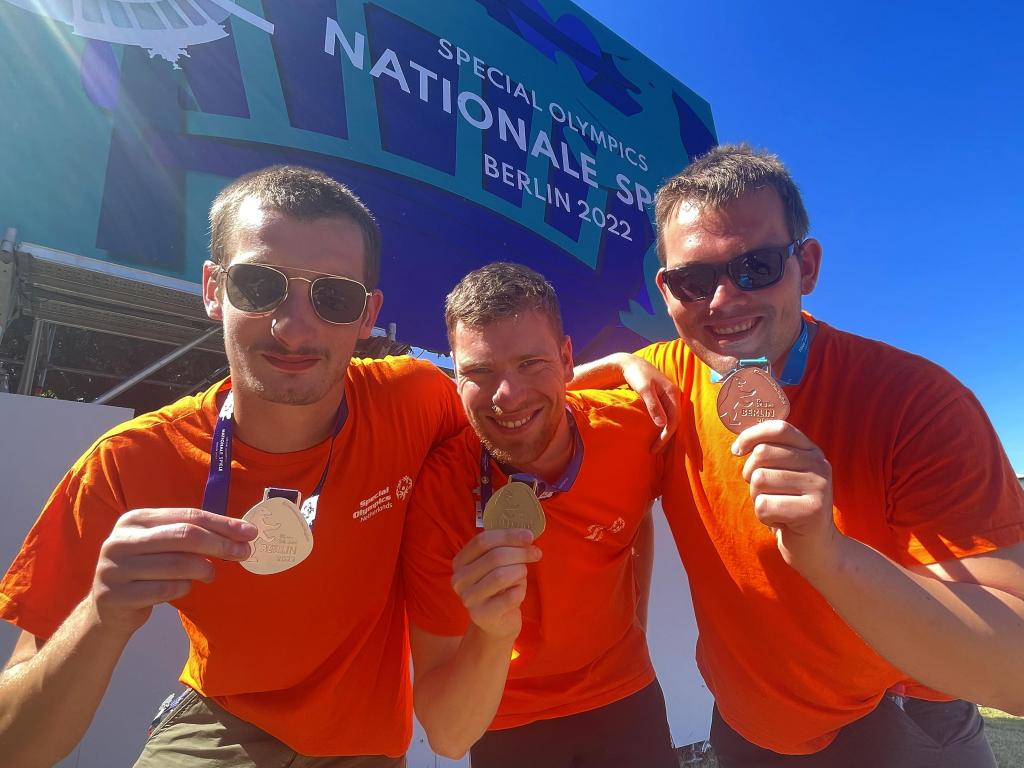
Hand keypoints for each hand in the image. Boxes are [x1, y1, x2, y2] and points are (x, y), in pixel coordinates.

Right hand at [90, 508, 256, 633]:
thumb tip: (241, 534)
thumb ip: (193, 535)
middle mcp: (121, 539)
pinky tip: (185, 588)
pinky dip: (183, 588)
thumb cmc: (147, 571)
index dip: (222, 524)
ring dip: (204, 570)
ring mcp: (114, 568)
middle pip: (184, 536)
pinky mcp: (114, 595)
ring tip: (210, 574)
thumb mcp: (162, 546)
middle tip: (243, 553)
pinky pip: (165, 589)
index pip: (188, 516)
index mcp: (135, 519)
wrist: (109, 609)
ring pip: (177, 564)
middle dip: (220, 544)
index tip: (250, 532)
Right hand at [450, 529, 541, 640]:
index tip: (528, 535)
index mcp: (460, 562)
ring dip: (520, 571)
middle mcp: (459, 580)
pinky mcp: (484, 615)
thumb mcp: (497, 565)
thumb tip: (527, 536)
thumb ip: (505, 548)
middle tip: (536, 553)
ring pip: (502, 575)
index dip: (508, 535)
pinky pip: (511, 596)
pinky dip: (521, 590)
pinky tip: (518, 592)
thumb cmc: (499, 588)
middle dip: (520, 552)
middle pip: (494, 557)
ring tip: (523, 574)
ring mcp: (469, 599)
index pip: (482, 541)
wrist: (496, 623)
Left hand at [622, 357, 679, 450]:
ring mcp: (669, 398)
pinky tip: (655, 433)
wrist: (631, 364)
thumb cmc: (637, 375)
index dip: (666, 435)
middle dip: (665, 437)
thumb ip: (653, 406)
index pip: (674, 420)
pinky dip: (661, 426)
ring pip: (671, 420)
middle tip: (654, 451)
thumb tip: (662, 425)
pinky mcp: (663, 399)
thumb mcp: (644, 389)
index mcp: (673, 394)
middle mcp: (674, 396)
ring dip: (664, 433)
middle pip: (674, 422)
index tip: (655, 447)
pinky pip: (666, 416)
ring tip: (655, 446)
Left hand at [731, 420, 838, 574]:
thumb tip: (739, 444)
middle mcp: (819, 464)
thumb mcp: (783, 475)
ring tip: (776, 508)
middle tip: (763, 492)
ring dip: (757, 498)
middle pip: (762, 454)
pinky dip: (764, 517)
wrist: (817, 548)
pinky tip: (781, 522)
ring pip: (759, 480)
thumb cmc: (789, 508)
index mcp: (811, 451)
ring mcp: (819, 486)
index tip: (737, 451)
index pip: (778, 428)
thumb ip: (769, 455)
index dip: (751, 435)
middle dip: (750, 475)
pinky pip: (763, 506)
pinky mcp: (812, 511)